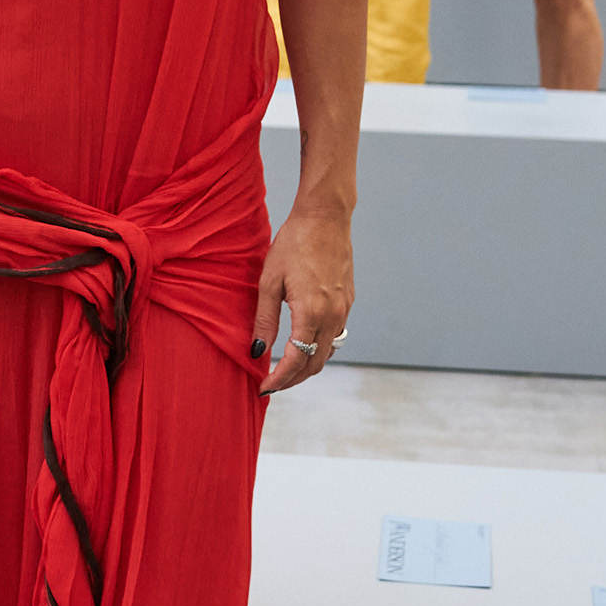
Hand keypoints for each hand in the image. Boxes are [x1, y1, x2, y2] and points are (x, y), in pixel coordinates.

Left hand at [251, 203, 352, 394]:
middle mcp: (333, 316)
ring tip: (284, 369)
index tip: (263, 387)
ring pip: (327, 352)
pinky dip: (318, 348)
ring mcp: (344, 310)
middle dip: (293, 379)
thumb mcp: (269, 282)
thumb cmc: (294, 244)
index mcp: (312, 312)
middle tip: (271, 383)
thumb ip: (265, 321)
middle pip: (314, 364)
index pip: (296, 360)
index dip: (279, 379)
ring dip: (306, 365)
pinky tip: (302, 345)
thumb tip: (257, 352)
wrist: (325, 218)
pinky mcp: (349, 302)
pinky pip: (335, 336)